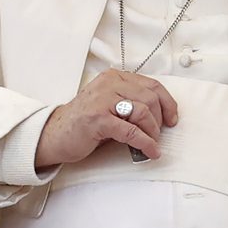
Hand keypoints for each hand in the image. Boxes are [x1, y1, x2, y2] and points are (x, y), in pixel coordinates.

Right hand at [35, 70, 178, 168]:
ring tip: (152, 143)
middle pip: (150, 97)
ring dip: (153, 131)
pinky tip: (150, 151)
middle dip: (160, 119)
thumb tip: (161, 114)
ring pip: (143, 111)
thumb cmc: (85, 121)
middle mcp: (109, 84)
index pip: (152, 84)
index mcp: (114, 77)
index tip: (173, 118)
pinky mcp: (98, 119)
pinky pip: (130, 131)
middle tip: (159, 134)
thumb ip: (131, 101)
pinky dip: (145, 142)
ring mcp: (103, 100)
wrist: (54, 134)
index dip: (167, 102)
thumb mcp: (110, 103)